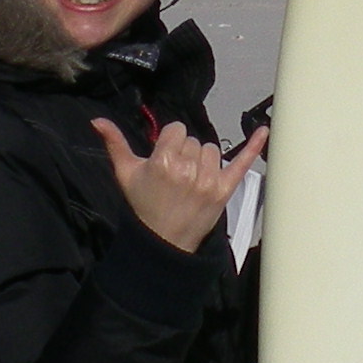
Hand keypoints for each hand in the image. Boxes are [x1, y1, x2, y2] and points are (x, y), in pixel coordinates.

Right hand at [91, 116, 264, 253]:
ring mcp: (208, 180)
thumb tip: (97, 121)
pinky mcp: (224, 190)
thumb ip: (114, 144)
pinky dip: (254, 147)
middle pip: (194, 141)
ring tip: (190, 181)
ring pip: (212, 149)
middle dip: (185, 153)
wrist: (162, 241)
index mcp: (163, 161)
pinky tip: (265, 130)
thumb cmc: (143, 205)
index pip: (176, 131)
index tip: (164, 159)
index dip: (169, 143)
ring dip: (203, 160)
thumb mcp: (125, 174)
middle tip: (175, 177)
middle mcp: (188, 169)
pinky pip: (241, 163)